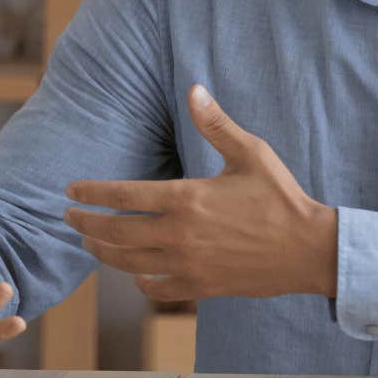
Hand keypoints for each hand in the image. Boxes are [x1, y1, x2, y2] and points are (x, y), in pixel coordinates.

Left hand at [67, 85, 338, 302]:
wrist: (309, 249)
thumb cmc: (281, 197)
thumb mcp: (250, 153)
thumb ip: (215, 124)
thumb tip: (194, 88)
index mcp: (187, 198)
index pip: (123, 195)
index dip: (91, 193)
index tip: (70, 191)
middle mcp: (180, 234)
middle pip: (116, 232)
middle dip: (85, 225)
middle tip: (68, 219)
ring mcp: (189, 264)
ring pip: (130, 264)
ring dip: (104, 253)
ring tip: (91, 243)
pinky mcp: (202, 286)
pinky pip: (158, 289)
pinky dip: (140, 283)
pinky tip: (135, 276)